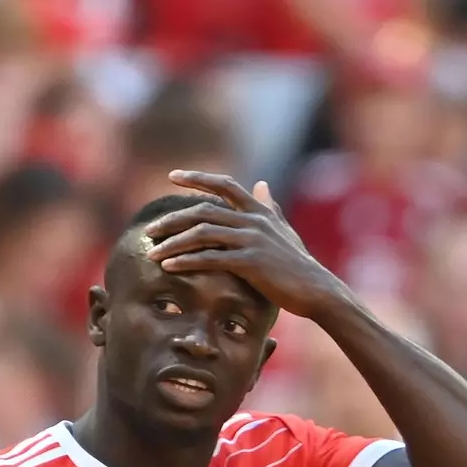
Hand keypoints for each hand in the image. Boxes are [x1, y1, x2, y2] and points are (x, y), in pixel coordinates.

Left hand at [145, 171, 350, 320]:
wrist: (315, 289)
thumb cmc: (298, 263)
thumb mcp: (283, 230)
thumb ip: (269, 207)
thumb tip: (261, 185)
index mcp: (259, 210)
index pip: (224, 185)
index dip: (198, 178)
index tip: (173, 177)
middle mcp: (254, 220)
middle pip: (204, 210)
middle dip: (173, 219)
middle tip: (150, 230)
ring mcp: (252, 240)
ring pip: (203, 233)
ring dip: (173, 243)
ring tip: (153, 252)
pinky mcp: (250, 262)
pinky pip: (211, 258)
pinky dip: (187, 261)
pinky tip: (170, 266)